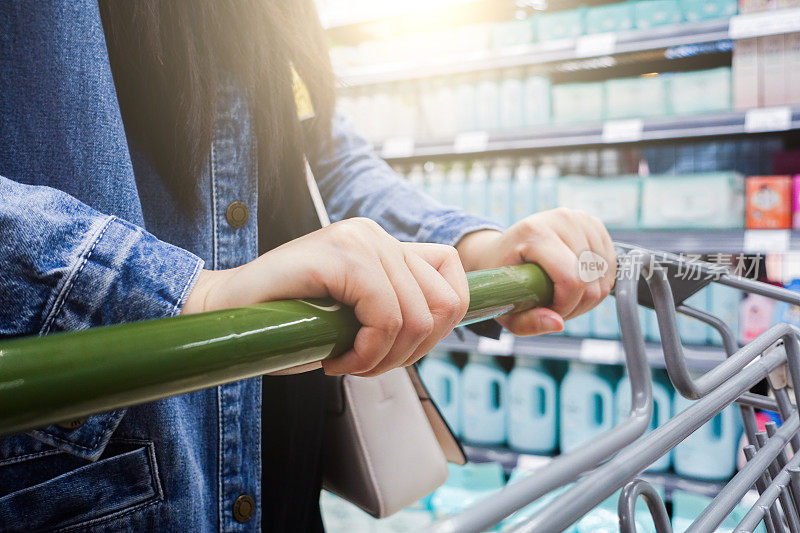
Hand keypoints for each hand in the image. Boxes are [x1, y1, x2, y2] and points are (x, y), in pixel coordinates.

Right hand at [182, 218, 468, 375]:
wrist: (224, 313)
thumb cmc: (286, 323)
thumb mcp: (355, 318)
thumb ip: (394, 311)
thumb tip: (439, 327)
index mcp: (385, 246)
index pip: (453, 279)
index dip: (440, 328)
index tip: (400, 353)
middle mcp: (376, 235)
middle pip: (444, 303)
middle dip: (411, 352)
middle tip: (366, 364)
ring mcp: (359, 239)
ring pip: (416, 315)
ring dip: (384, 358)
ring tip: (346, 362)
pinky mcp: (339, 253)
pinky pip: (385, 316)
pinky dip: (366, 353)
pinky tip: (336, 359)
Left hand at [455, 208, 615, 335]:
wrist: (500, 251)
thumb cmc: (501, 280)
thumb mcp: (504, 307)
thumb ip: (528, 322)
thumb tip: (559, 325)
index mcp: (534, 233)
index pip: (571, 279)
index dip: (565, 306)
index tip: (548, 311)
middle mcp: (561, 219)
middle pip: (591, 282)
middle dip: (576, 305)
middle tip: (553, 306)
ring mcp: (580, 218)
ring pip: (605, 277)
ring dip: (587, 297)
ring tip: (561, 295)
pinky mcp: (594, 223)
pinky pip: (610, 267)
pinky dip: (597, 284)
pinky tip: (575, 282)